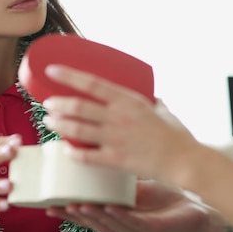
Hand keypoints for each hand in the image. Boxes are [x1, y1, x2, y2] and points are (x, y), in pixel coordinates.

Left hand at [42, 64, 198, 181]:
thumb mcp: (162, 109)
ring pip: (77, 129)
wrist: (185, 161)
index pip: (92, 83)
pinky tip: (65, 149)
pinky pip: (87, 156)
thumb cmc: (176, 135)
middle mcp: (119, 117)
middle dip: (57, 103)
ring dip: (59, 124)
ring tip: (48, 121)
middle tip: (47, 103)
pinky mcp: (116, 160)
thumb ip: (152, 102)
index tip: (51, 70)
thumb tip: (152, 96)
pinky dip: (72, 152)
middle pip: (78, 106)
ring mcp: (116, 139)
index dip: (68, 76)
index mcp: (129, 100)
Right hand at [46, 180, 216, 231]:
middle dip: (74, 216)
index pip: (89, 215)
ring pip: (110, 226)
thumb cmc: (166, 198)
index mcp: (118, 216)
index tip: (49, 204)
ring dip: (93, 216)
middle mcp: (125, 226)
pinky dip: (120, 216)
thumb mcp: (137, 185)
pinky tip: (110, 207)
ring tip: (78, 205)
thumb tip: (100, 147)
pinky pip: (134, 223)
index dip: (68, 211)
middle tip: (57, 205)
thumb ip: (118, 174)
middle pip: (93, 224)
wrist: (199, 210)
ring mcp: (139, 229)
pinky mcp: (155, 229)